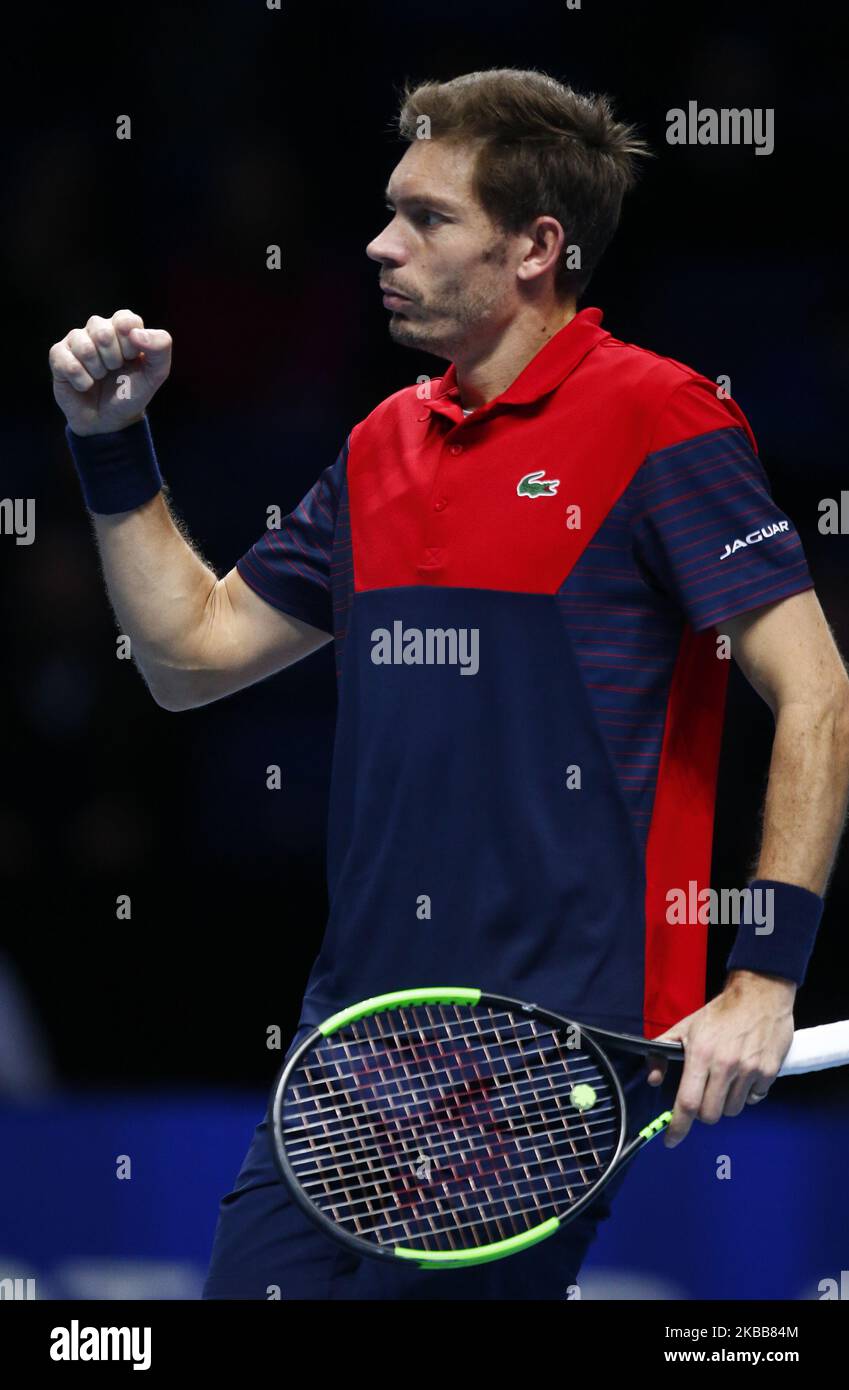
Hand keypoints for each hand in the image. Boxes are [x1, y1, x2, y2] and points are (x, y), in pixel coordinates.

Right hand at [49, 309, 171, 436]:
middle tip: (114, 370)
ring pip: (84, 347)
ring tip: (100, 377)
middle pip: (103, 332)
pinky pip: (68, 363)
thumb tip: (136, 333)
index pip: (125, 320)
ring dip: (97, 371)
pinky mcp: (58, 355)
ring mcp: (76, 340)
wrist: (109, 420)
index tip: (132, 359)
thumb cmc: (131, 392)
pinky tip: (85, 385)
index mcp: (122, 327)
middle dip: (113, 360)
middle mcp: (98, 328)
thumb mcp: (156, 374)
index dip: (130, 345)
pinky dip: (82, 381)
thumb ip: (160, 348)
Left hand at [644, 970, 795, 1147]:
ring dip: (726, 1103)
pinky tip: (744, 1076)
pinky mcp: (769, 1072)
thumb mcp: (686, 1027)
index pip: (687, 1102)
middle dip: (703, 1111)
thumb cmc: (720, 1012)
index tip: (671, 1140)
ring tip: (726, 1081)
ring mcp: (749, 1070)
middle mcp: (725, 1066)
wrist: (761, 995)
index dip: (678, 1126)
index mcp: (701, 1054)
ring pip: (733, 1110)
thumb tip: (654, 1079)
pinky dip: (747, 1094)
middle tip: (704, 1096)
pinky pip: (754, 1099)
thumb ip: (663, 1051)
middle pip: (710, 1114)